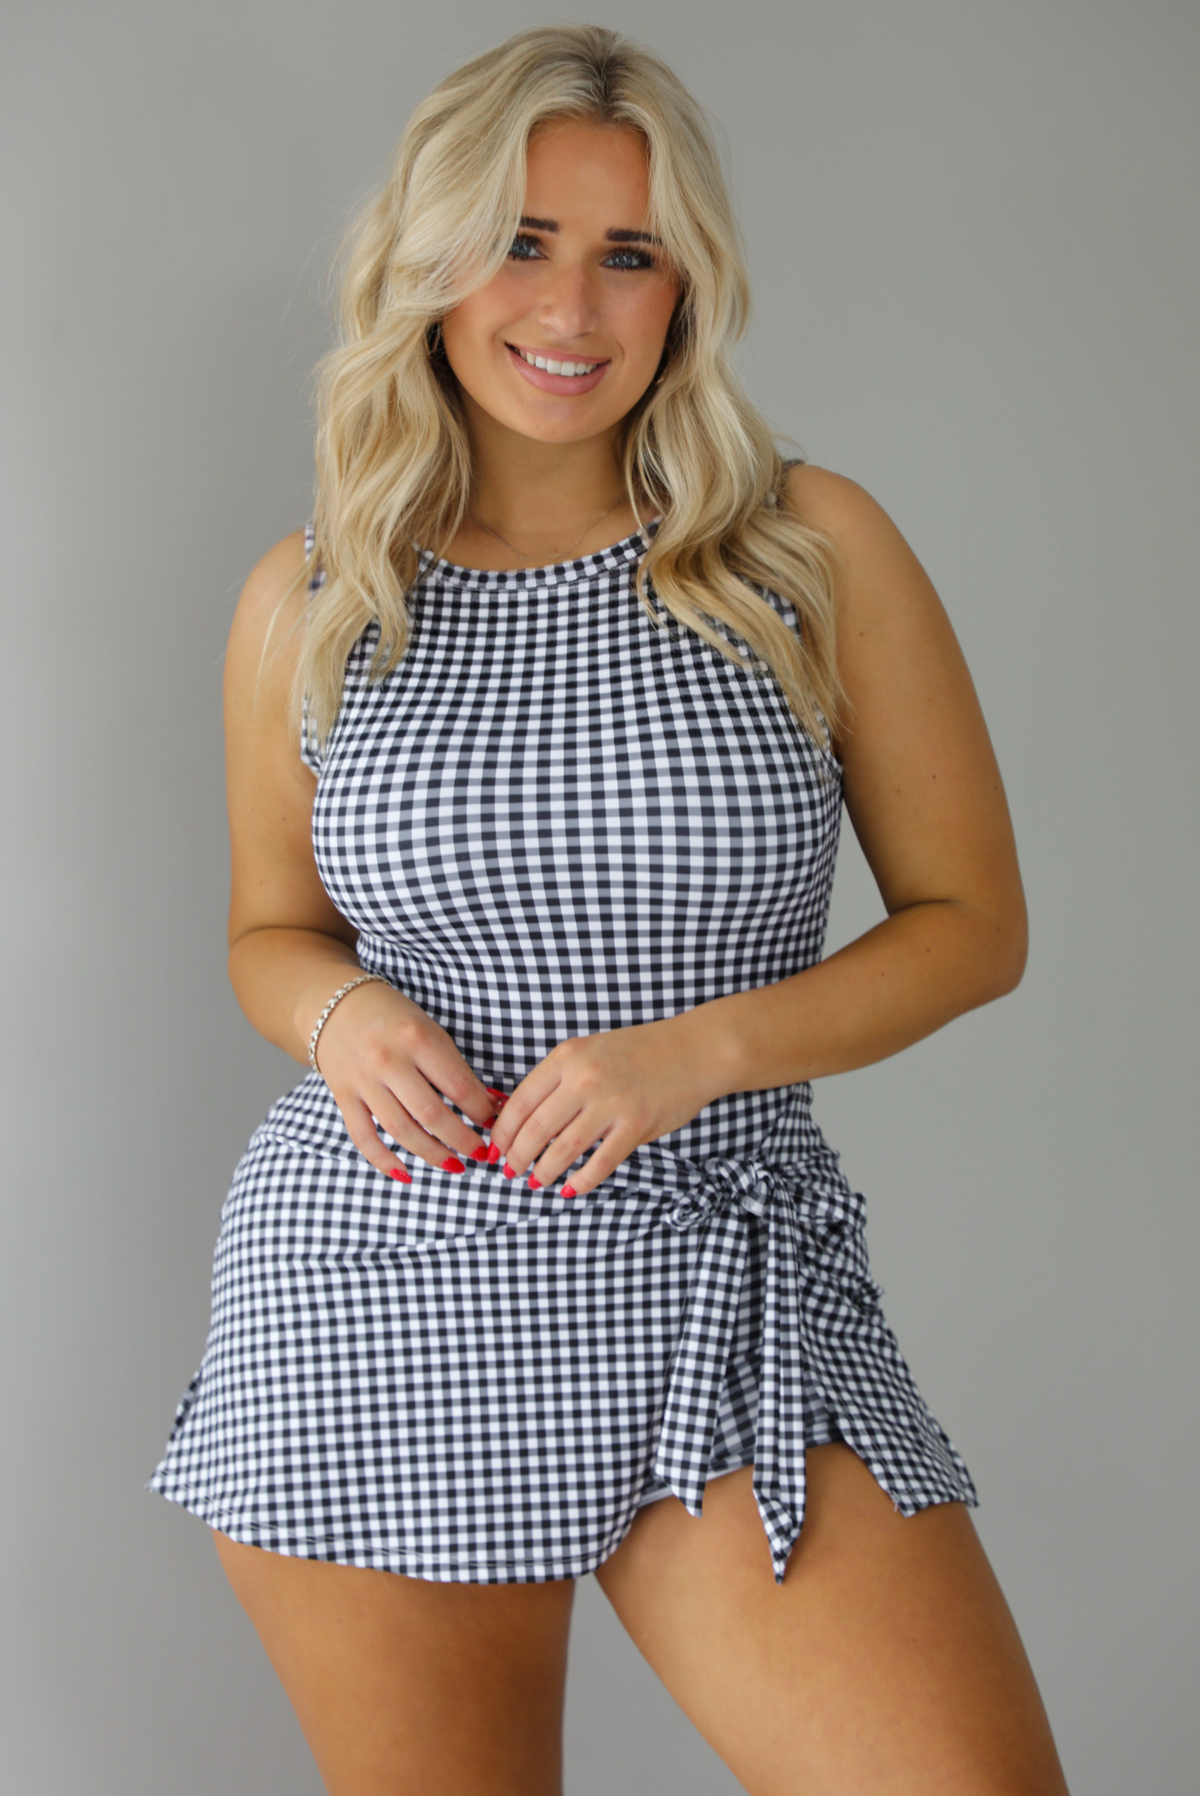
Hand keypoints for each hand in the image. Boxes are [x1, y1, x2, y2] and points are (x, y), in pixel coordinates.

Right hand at [314, 980, 497, 1180]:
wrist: (335, 1005)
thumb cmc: (392, 1018)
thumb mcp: (429, 1031)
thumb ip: (456, 1068)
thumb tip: (490, 1104)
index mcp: (416, 1038)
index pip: (457, 1085)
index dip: (480, 1110)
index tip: (493, 1123)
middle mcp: (388, 1060)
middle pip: (431, 1113)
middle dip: (461, 1139)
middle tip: (479, 1153)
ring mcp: (363, 1081)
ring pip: (401, 1129)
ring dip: (432, 1154)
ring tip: (455, 1165)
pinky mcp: (343, 1097)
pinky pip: (364, 1137)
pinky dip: (384, 1160)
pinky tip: (406, 1173)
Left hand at [487, 1012, 728, 1198]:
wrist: (693, 1050)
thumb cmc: (639, 1052)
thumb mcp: (589, 1051)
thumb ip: (558, 1079)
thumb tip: (522, 1118)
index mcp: (567, 1057)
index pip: (520, 1101)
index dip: (503, 1131)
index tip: (496, 1148)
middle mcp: (585, 1078)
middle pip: (535, 1129)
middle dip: (517, 1157)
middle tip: (510, 1171)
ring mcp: (611, 1103)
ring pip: (563, 1150)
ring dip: (544, 1172)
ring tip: (536, 1182)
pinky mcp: (636, 1126)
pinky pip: (600, 1164)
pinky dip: (581, 1182)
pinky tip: (571, 1189)